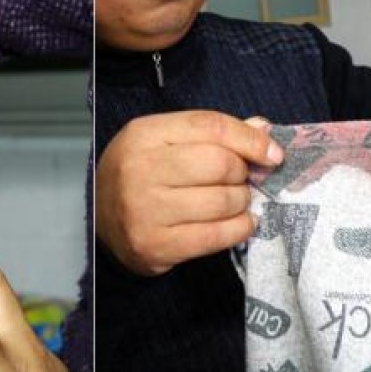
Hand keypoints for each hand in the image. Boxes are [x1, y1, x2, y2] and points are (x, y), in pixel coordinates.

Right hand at [95, 110, 283, 275]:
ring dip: (241, 202)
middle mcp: (140, 169)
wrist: (99, 220)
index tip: (271, 154)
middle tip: (239, 181)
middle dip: (242, 173)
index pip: (211, 126)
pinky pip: (215, 236)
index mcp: (144, 134)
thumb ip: (211, 134)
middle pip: (220, 163)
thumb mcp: (164, 142)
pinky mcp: (155, 245)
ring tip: (234, 202)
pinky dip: (238, 229)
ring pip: (222, 201)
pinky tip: (239, 224)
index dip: (249, 140)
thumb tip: (263, 131)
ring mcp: (145, 210)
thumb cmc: (140, 175)